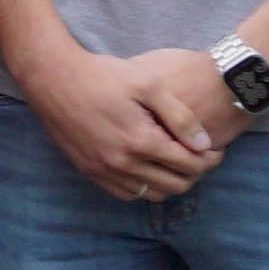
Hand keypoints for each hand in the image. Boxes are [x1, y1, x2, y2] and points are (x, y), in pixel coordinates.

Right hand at [26, 42, 226, 202]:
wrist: (53, 78)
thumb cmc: (102, 75)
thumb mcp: (148, 84)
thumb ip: (180, 116)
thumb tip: (205, 144)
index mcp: (141, 141)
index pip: (190, 165)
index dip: (210, 159)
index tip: (215, 149)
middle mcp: (123, 164)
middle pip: (175, 185)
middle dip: (196, 173)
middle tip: (201, 157)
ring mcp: (104, 171)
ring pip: (152, 194)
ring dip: (171, 183)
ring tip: (176, 163)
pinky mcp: (89, 171)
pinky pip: (127, 194)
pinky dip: (145, 187)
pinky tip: (148, 168)